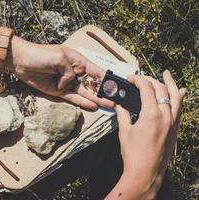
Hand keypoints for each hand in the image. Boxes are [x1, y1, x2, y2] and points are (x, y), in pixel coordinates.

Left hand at [7, 36, 113, 109]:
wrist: (21, 62)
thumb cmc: (40, 54)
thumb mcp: (59, 58)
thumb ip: (69, 72)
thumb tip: (69, 84)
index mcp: (77, 61)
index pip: (96, 70)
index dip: (106, 78)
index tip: (116, 86)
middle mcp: (74, 72)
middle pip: (92, 84)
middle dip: (103, 91)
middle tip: (116, 100)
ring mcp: (66, 83)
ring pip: (84, 92)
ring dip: (96, 99)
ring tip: (108, 105)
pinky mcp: (58, 91)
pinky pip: (72, 97)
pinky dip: (82, 102)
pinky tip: (92, 106)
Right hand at [106, 70, 185, 198]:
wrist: (146, 172)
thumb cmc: (134, 153)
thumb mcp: (124, 131)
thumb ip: (123, 114)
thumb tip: (119, 105)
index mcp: (151, 114)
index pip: (147, 88)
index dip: (138, 80)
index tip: (130, 78)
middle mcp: (165, 116)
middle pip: (161, 89)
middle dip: (150, 80)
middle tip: (141, 78)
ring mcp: (173, 122)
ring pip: (176, 96)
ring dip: (170, 83)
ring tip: (166, 74)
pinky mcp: (175, 129)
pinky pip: (180, 108)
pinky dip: (179, 98)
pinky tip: (180, 92)